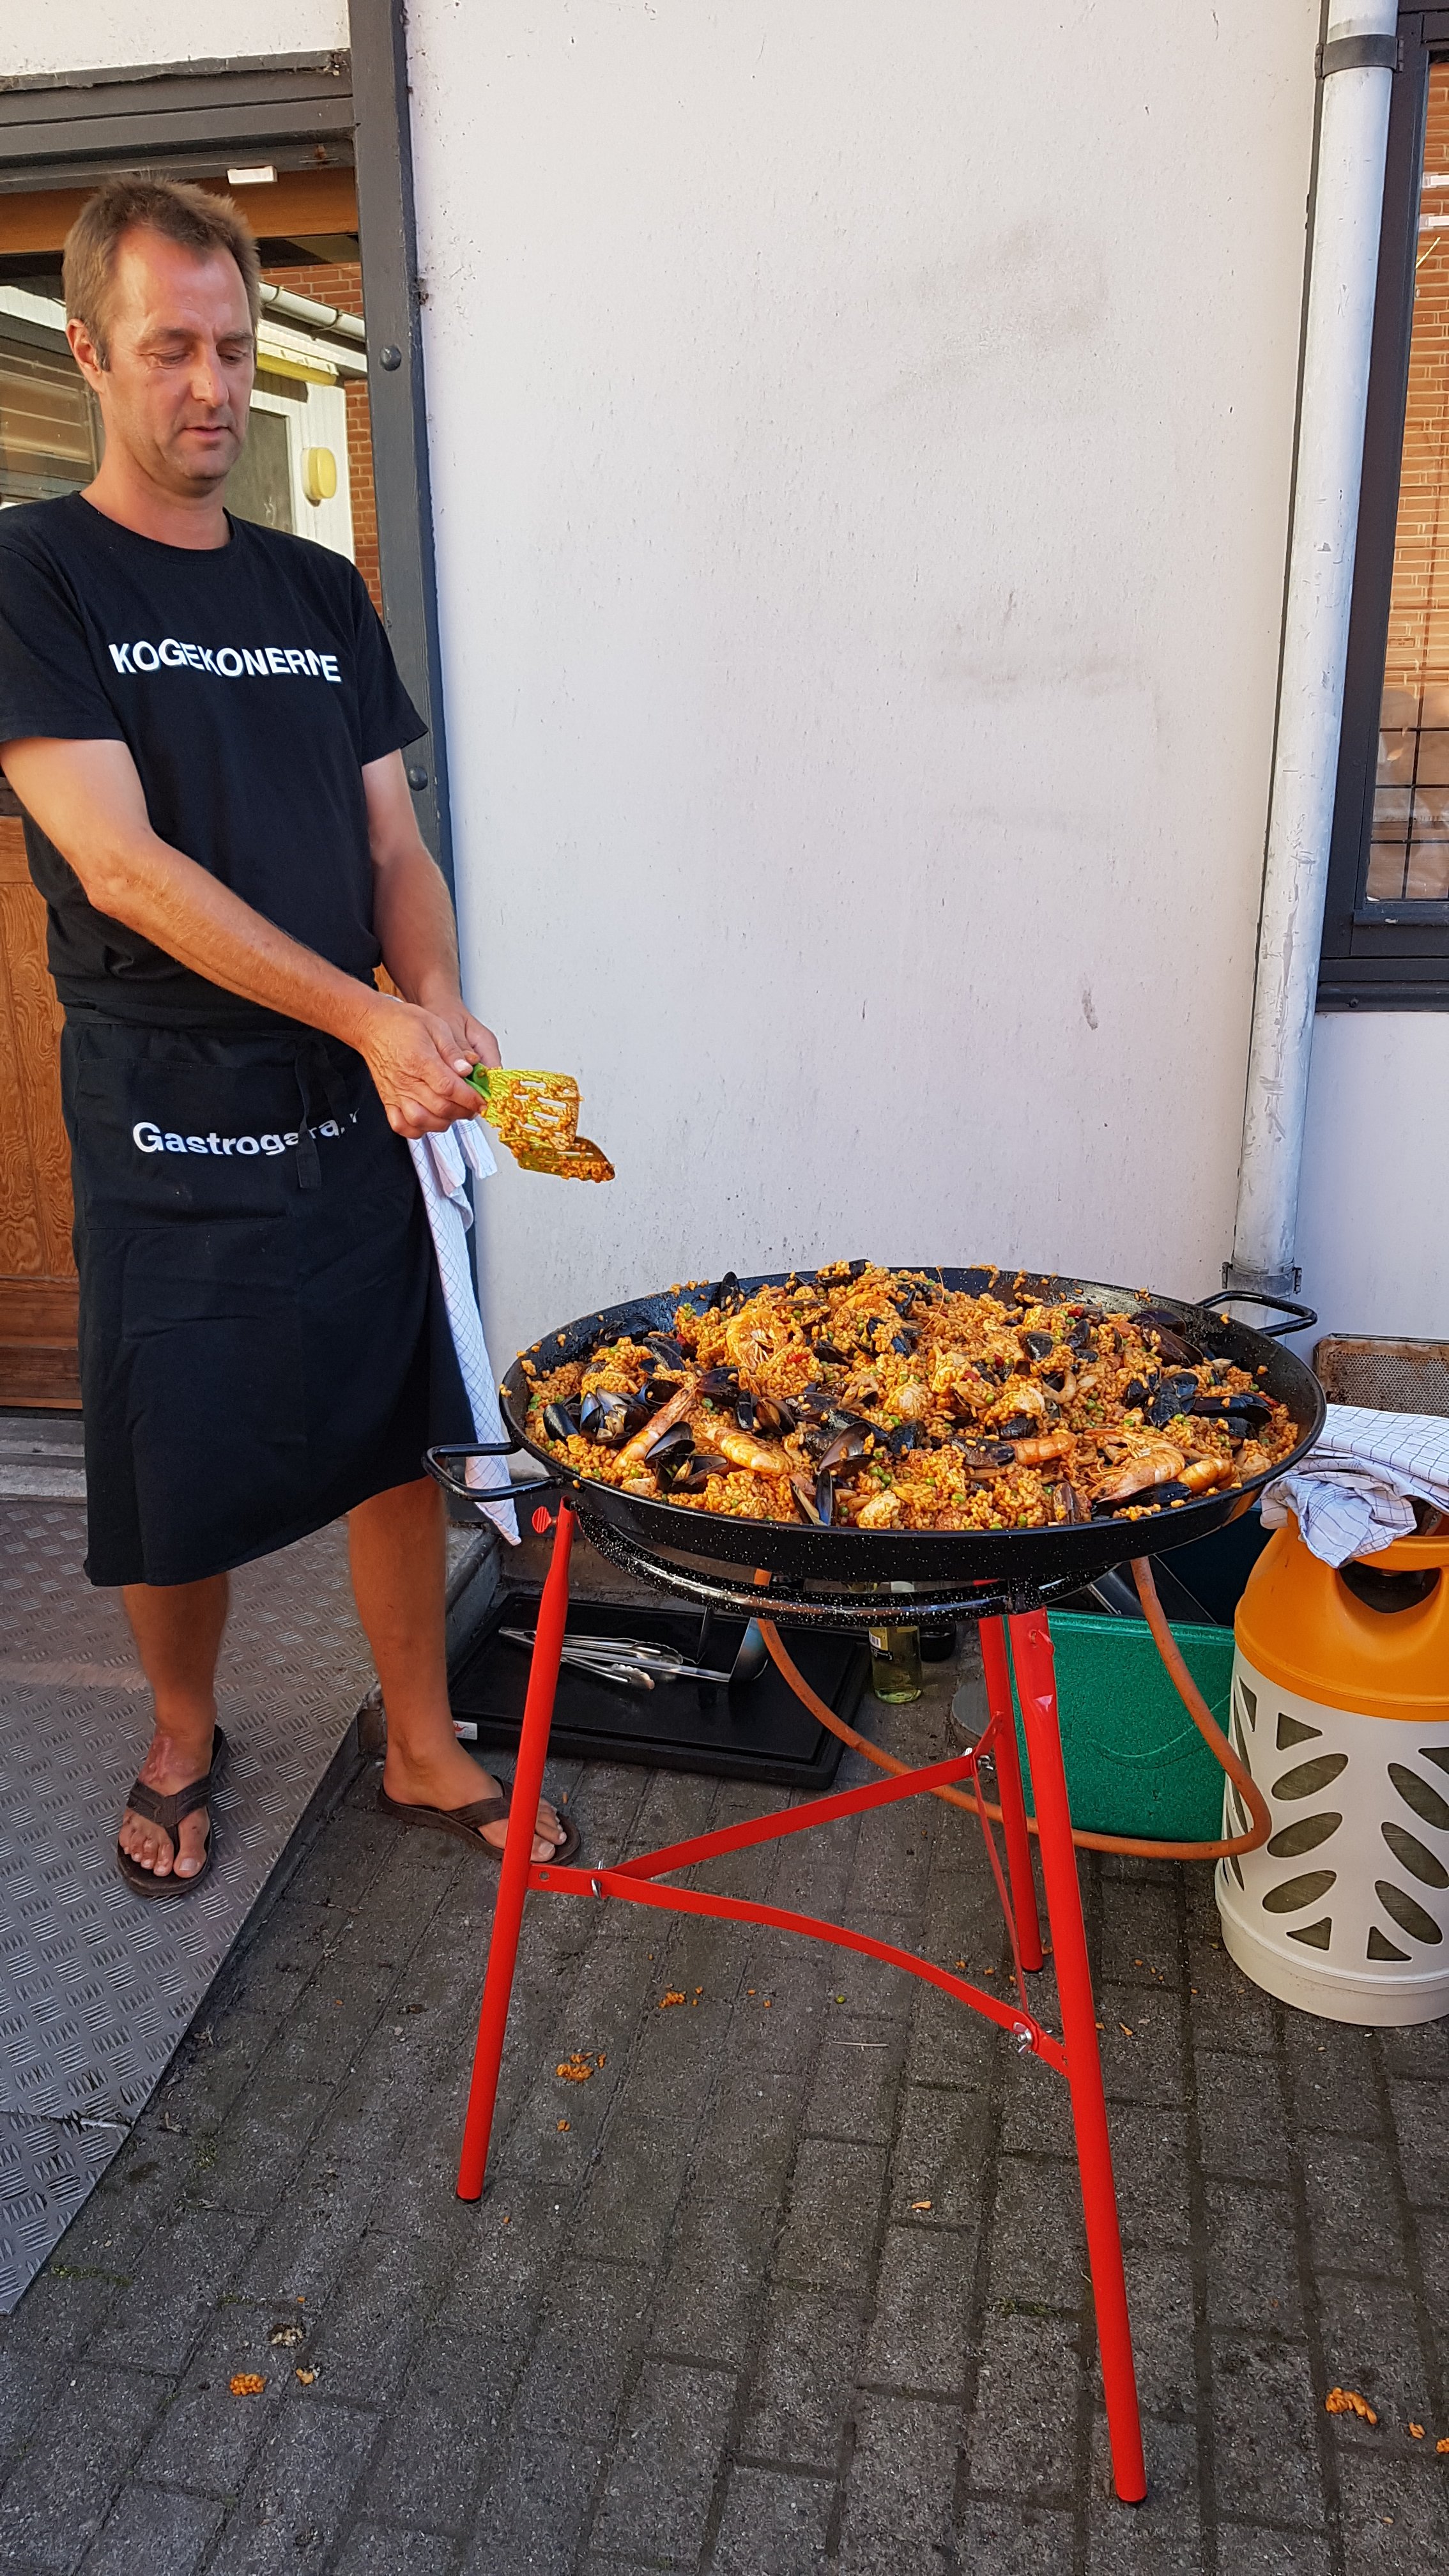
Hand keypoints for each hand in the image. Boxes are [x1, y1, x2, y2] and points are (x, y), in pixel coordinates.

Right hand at [356, 991, 489, 1138]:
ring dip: (444, 1121)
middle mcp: (406, 1081)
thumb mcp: (436, 1025)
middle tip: (473, 1104)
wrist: (374, 1026)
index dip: (470, 1098)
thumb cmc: (402, 1023)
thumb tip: (468, 1068)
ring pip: (423, 1121)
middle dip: (463, 1110)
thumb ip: (453, 1050)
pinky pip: (403, 1126)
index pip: (450, 1088)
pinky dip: (419, 1130)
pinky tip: (431, 1120)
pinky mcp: (388, 1101)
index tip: (482, 1100)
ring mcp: (396, 1094)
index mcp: (420, 1060)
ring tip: (454, 1111)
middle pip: (441, 1108)